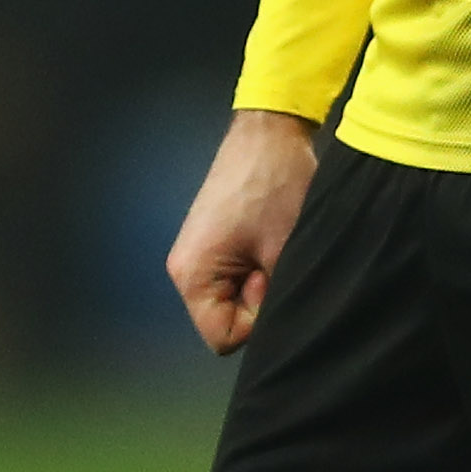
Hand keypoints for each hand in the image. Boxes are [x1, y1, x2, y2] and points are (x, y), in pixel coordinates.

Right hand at [165, 111, 324, 355]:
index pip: (223, 338)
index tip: (268, 280)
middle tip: (272, 260)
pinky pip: (234, 277)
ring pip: (234, 298)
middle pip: (225, 319)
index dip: (256, 321)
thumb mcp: (285, 252)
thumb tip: (283, 328)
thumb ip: (277, 301)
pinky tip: (267, 239)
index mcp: (191, 275)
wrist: (270, 133)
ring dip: (260, 283)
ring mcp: (198, 254)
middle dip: (258, 301)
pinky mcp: (213, 243)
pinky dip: (257, 267)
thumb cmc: (275, 184)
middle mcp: (185, 269)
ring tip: (271, 246)